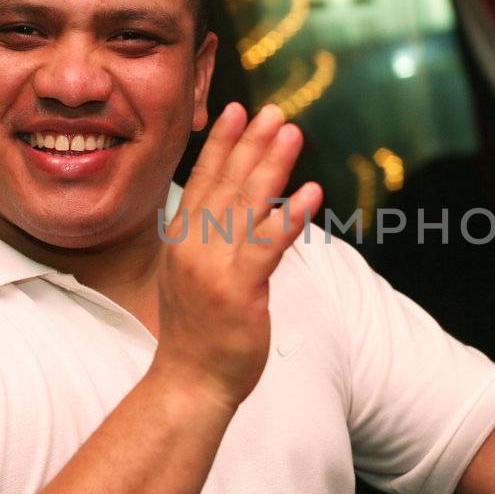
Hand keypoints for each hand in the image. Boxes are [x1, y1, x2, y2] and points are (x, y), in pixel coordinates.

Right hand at [152, 103, 323, 412]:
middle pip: (226, 184)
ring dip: (272, 166)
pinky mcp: (238, 291)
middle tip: (273, 110)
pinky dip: (290, 217)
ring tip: (292, 133)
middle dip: (250, 143)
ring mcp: (214, 268)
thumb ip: (209, 243)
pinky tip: (312, 193)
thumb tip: (229, 215)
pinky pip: (268, 246)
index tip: (236, 110)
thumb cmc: (198, 334)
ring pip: (247, 206)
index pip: (203, 181)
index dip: (221, 145)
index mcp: (183, 241)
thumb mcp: (193, 278)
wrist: (189, 384)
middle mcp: (194, 247)